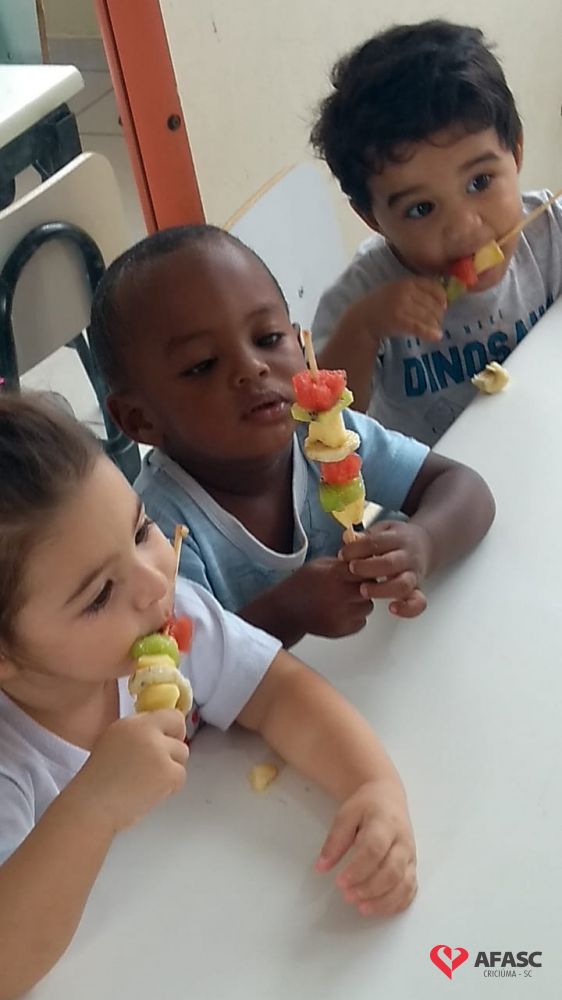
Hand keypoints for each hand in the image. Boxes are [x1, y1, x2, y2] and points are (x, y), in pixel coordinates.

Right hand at [73, 709, 187, 832]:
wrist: (93, 806)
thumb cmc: (98, 781)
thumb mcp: (112, 741)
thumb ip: (137, 732)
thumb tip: (158, 733)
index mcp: (131, 723)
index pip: (170, 714)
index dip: (171, 728)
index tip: (168, 738)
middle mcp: (147, 732)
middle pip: (179, 732)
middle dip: (172, 748)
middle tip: (159, 764)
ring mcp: (159, 751)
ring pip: (182, 755)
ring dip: (171, 768)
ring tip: (149, 781)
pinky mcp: (168, 773)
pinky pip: (180, 776)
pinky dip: (170, 786)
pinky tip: (150, 792)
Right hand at [282, 558, 374, 637]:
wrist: (286, 610)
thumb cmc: (302, 584)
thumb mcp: (320, 564)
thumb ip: (342, 564)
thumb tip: (365, 560)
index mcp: (334, 575)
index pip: (365, 568)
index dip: (366, 569)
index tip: (364, 569)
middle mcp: (340, 595)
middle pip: (371, 588)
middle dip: (366, 585)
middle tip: (355, 585)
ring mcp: (341, 614)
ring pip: (368, 606)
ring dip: (361, 602)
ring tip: (345, 599)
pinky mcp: (342, 629)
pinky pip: (361, 621)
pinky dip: (355, 617)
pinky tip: (342, 611)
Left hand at [315, 779, 416, 915]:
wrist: (387, 796)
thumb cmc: (365, 806)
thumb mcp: (345, 815)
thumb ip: (335, 841)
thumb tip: (321, 867)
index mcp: (385, 823)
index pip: (374, 849)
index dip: (358, 869)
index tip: (339, 882)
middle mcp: (402, 841)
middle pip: (392, 870)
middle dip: (369, 888)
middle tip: (347, 896)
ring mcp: (410, 856)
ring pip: (404, 884)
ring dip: (384, 901)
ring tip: (361, 908)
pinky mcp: (412, 866)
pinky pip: (410, 889)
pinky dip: (397, 903)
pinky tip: (379, 909)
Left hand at [340, 522, 431, 617]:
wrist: (425, 544)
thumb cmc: (396, 539)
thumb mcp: (383, 529)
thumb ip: (367, 535)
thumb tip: (349, 539)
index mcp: (398, 538)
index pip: (377, 542)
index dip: (358, 549)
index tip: (343, 554)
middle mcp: (408, 557)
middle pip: (390, 563)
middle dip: (368, 568)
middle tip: (351, 569)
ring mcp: (413, 574)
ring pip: (402, 585)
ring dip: (381, 590)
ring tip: (363, 590)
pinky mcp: (417, 590)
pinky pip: (418, 603)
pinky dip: (407, 608)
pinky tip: (392, 608)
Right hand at [360, 277, 445, 342]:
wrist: (363, 318)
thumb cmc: (382, 304)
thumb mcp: (398, 290)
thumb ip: (416, 290)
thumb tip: (443, 298)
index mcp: (407, 282)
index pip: (433, 287)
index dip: (442, 297)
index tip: (444, 306)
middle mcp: (405, 291)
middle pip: (433, 304)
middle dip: (439, 315)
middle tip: (438, 322)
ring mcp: (401, 305)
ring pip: (428, 316)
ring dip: (435, 325)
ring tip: (436, 330)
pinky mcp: (398, 320)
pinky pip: (419, 327)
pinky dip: (430, 333)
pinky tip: (436, 337)